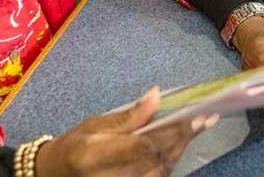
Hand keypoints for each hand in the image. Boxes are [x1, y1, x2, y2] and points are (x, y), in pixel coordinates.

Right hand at [35, 87, 216, 175]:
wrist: (58, 175)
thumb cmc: (76, 145)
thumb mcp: (96, 123)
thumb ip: (129, 116)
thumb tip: (157, 94)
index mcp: (94, 155)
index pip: (144, 145)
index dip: (173, 131)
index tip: (195, 116)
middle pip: (158, 160)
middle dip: (183, 138)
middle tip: (206, 120)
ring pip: (161, 172)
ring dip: (180, 149)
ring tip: (197, 129)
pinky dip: (170, 161)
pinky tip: (179, 145)